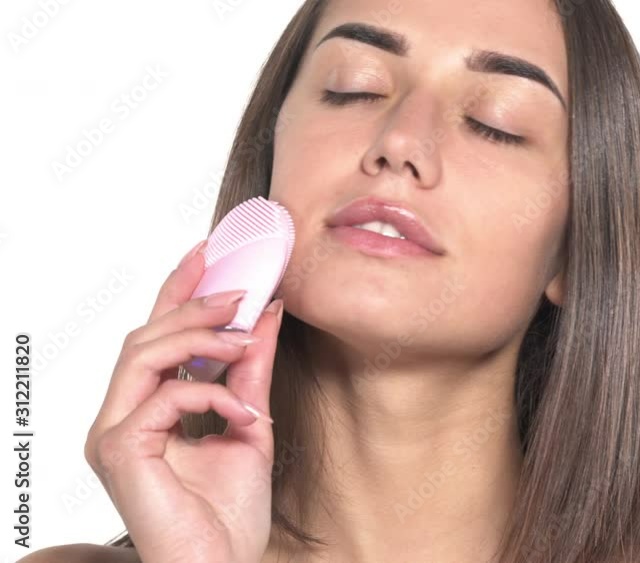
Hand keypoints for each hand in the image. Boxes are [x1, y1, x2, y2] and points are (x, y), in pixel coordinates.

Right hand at [84, 240, 281, 562]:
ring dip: (200, 336)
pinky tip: (243, 413)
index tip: (209, 253)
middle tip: (242, 290)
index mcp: (147, 410)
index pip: (158, 336)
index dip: (178, 290)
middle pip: (146, 336)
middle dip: (194, 304)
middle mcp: (122, 417)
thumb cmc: (229, 515)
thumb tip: (266, 314)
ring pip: (143, 353)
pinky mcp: (117, 452)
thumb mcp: (250, 424)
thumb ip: (252, 371)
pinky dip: (209, 394)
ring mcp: (113, 434)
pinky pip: (162, 397)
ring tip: (245, 335)